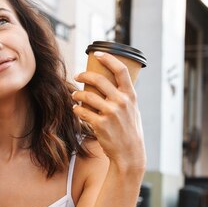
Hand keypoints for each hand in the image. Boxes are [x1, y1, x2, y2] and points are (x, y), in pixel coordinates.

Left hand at [72, 52, 145, 172]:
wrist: (129, 153)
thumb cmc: (129, 130)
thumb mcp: (133, 110)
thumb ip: (124, 97)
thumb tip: (110, 82)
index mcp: (131, 96)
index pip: (121, 70)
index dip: (109, 58)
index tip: (98, 53)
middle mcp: (122, 102)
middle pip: (99, 80)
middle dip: (84, 75)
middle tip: (77, 75)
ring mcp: (111, 113)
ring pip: (87, 96)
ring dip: (77, 94)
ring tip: (74, 95)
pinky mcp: (100, 124)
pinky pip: (82, 112)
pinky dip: (77, 109)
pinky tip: (76, 110)